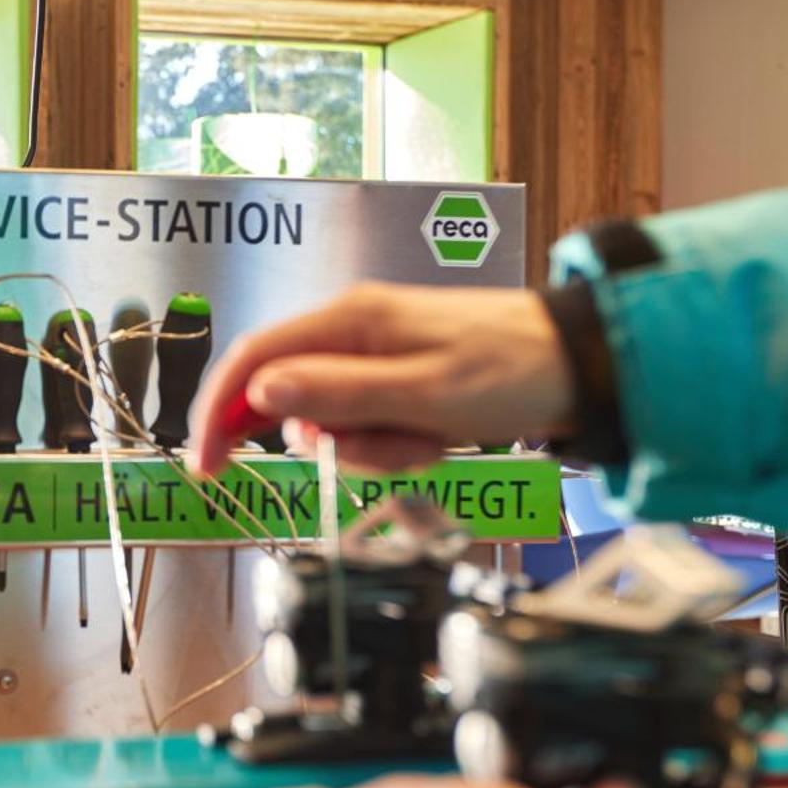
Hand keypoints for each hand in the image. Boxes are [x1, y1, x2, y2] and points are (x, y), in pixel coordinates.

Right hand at [187, 283, 575, 475]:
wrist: (580, 363)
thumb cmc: (513, 370)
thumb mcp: (424, 394)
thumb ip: (339, 394)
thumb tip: (262, 393)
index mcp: (349, 320)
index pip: (252, 360)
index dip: (218, 413)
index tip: (207, 467)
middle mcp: (350, 329)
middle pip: (291, 398)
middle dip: (332, 442)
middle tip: (394, 451)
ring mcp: (373, 352)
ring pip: (330, 421)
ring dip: (373, 449)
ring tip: (431, 441)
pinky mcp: (394, 375)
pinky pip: (366, 423)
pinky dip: (395, 445)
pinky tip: (437, 436)